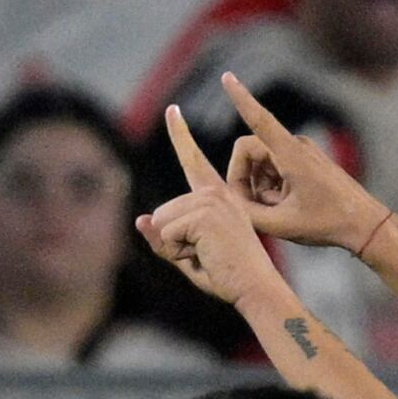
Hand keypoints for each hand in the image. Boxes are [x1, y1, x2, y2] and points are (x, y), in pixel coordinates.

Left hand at [136, 106, 287, 306]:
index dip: (180, 134)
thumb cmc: (230, 278)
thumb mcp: (189, 256)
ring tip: (209, 257)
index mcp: (218, 198)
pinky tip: (205, 256)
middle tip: (207, 257)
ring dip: (176, 249)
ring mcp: (212, 199)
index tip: (173, 109)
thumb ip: (164, 239)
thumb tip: (141, 219)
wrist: (257, 290)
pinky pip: (166, 233)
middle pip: (162, 213)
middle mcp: (216, 193)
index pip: (193, 160)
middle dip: (172, 243)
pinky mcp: (205, 212)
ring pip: (161, 223)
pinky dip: (178, 252)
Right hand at [219, 72, 392, 252]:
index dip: (240, 98)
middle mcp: (296, 146)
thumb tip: (229, 202)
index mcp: (291, 154)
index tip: (227, 76)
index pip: (259, 119)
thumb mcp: (282, 225)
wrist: (366, 225)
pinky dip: (273, 188)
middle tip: (251, 209)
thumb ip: (248, 214)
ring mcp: (301, 152)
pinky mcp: (305, 161)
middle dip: (244, 179)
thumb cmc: (329, 224)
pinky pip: (275, 169)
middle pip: (249, 151)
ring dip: (260, 187)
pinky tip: (288, 207)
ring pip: (261, 164)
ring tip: (279, 212)